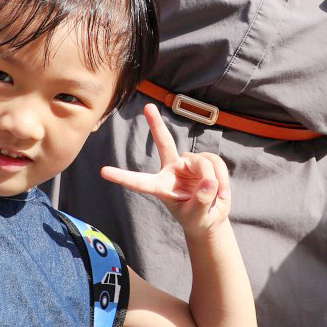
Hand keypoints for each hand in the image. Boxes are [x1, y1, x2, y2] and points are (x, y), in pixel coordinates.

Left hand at [100, 103, 231, 234]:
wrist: (211, 217)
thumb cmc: (197, 218)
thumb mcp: (197, 216)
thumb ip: (201, 201)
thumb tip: (209, 181)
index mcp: (161, 187)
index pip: (140, 181)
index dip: (123, 176)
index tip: (103, 171)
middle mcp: (172, 170)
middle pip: (164, 143)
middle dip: (156, 125)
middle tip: (148, 107)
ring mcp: (188, 164)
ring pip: (202, 163)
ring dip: (213, 178)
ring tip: (217, 196)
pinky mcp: (205, 162)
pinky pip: (215, 162)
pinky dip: (222, 177)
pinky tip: (222, 191)